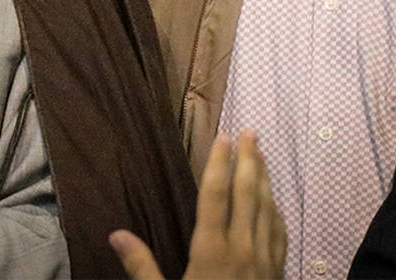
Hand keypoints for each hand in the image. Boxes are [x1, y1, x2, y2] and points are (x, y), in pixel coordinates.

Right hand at [109, 130, 285, 279]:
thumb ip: (142, 267)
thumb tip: (116, 235)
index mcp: (212, 252)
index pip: (215, 197)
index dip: (218, 164)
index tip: (223, 137)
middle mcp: (242, 250)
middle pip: (247, 195)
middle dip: (248, 160)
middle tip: (251, 131)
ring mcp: (264, 262)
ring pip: (267, 210)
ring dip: (265, 179)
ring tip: (262, 153)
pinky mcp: (277, 274)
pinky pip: (280, 233)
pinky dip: (276, 210)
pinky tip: (274, 202)